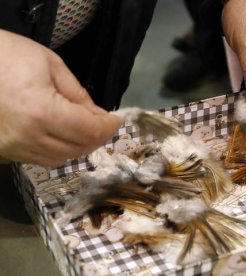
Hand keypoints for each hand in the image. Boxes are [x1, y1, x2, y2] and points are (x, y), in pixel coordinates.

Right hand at [0, 30, 121, 166]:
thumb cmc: (7, 55)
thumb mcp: (51, 65)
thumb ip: (78, 94)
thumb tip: (97, 116)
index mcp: (41, 112)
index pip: (88, 130)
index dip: (108, 127)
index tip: (117, 120)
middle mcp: (27, 137)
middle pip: (77, 148)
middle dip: (98, 137)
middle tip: (105, 125)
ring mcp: (13, 148)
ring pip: (60, 158)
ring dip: (79, 147)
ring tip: (87, 131)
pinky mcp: (4, 151)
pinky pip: (40, 159)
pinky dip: (59, 151)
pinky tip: (64, 137)